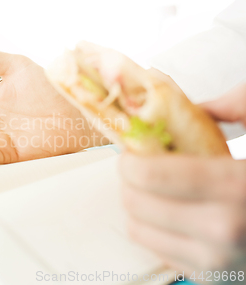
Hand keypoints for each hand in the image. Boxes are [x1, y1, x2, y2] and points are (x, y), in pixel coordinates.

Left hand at [119, 84, 245, 282]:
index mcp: (237, 188)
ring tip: (156, 189)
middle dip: (131, 179)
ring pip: (139, 230)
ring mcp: (217, 263)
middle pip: (136, 204)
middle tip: (140, 164)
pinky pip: (158, 251)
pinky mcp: (213, 279)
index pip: (150, 176)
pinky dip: (155, 229)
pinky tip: (173, 212)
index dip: (130, 158)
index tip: (133, 147)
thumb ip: (234, 108)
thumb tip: (180, 99)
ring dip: (138, 205)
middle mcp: (223, 232)